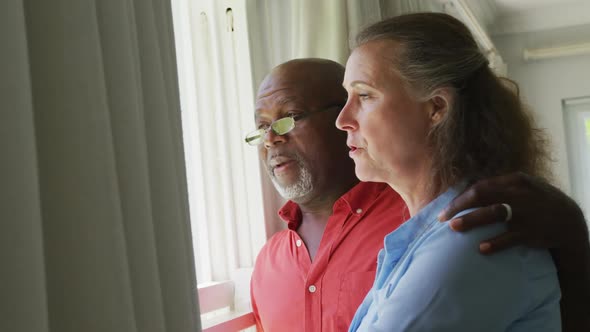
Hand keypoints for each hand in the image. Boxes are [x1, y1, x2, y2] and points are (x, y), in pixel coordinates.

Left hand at [438, 172, 587, 253]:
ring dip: (471, 220)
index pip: (481, 186)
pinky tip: (481, 248)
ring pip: (493, 214)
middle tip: (442, 218)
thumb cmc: (537, 201)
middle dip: (459, 206)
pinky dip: (494, 243)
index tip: (447, 208)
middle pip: (482, 195)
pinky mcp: (530, 232)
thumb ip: (500, 187)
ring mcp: (524, 213)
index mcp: (515, 181)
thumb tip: (469, 190)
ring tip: (454, 227)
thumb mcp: (523, 187)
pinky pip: (509, 238)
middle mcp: (518, 194)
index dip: (461, 197)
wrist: (568, 220)